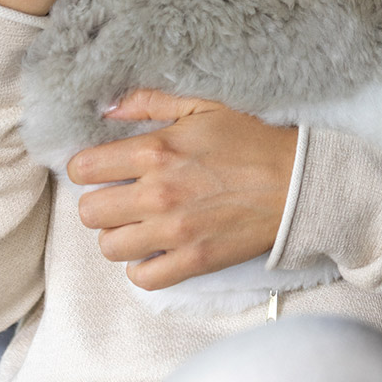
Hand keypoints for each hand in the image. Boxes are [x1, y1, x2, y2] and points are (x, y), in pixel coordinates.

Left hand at [67, 89, 297, 290]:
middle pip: (89, 212)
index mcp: (157, 151)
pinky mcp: (193, 261)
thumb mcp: (204, 107)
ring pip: (109, 247)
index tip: (102, 170)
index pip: (84, 168)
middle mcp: (158, 194)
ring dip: (120, 236)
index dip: (88, 168)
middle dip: (102, 203)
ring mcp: (175, 232)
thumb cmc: (251, 141)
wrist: (297, 181)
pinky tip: (157, 250)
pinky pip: (142, 279)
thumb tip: (110, 108)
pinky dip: (143, 268)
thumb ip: (152, 102)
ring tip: (140, 225)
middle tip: (123, 198)